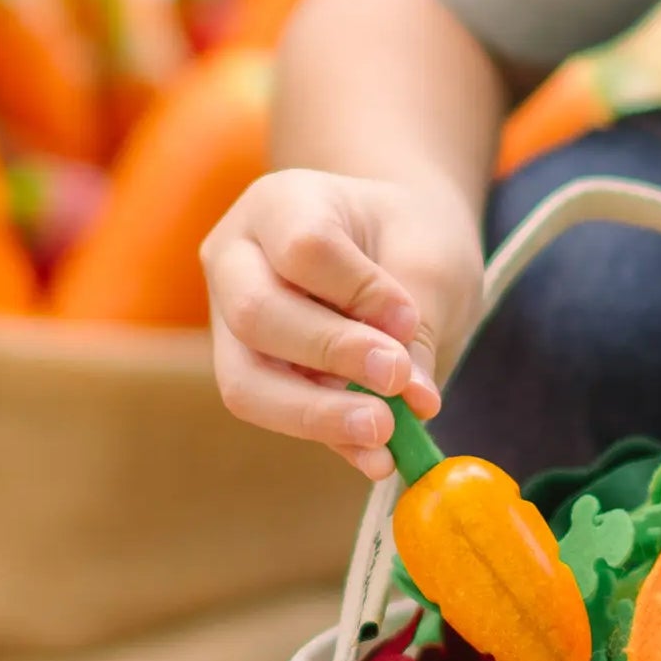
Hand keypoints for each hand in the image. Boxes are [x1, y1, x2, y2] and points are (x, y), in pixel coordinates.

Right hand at [201, 168, 484, 479]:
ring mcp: (230, 322)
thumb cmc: (408, 239)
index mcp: (279, 204)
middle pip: (256, 315)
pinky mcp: (249, 374)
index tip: (408, 319)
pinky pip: (273, 415)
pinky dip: (329, 437)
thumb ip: (420, 326)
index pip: (303, 247)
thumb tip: (412, 402)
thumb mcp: (431, 260)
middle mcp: (236, 260)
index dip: (357, 291)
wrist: (394, 250)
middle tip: (398, 382)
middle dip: (331, 356)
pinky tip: (377, 456)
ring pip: (245, 382)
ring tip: (385, 435)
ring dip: (317, 415)